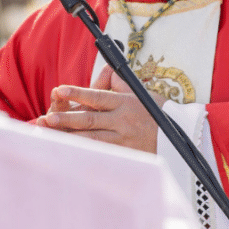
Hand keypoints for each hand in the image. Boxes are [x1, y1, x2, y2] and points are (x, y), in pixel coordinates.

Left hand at [35, 66, 164, 152]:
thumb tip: (105, 73)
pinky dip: (83, 153)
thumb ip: (119, 85)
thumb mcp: (141, 93)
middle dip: (66, 120)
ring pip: (92, 139)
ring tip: (51, 135)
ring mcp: (124, 139)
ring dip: (69, 138)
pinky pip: (101, 154)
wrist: (182, 135)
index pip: (97, 97)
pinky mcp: (126, 155)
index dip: (77, 93)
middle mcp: (123, 120)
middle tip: (46, 119)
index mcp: (125, 102)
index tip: (58, 89)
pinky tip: (68, 152)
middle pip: (90, 119)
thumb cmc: (159, 112)